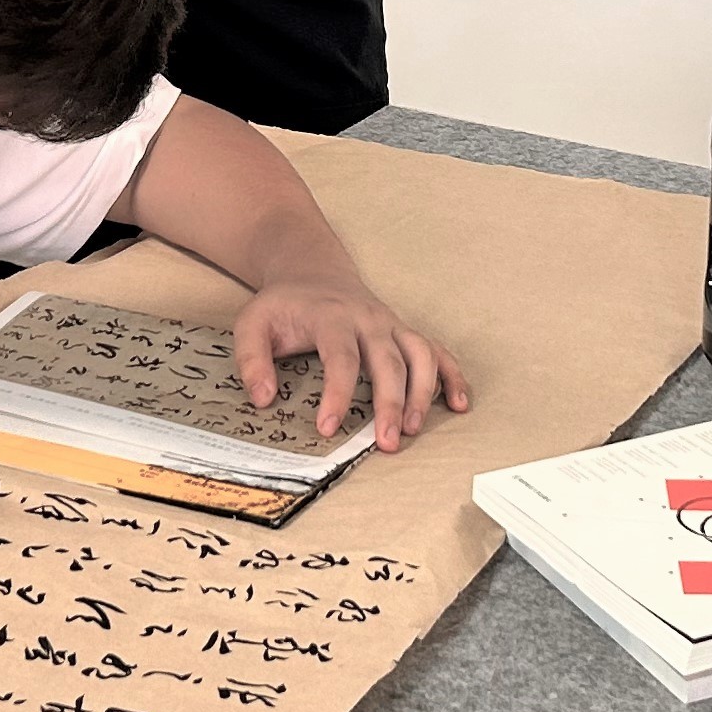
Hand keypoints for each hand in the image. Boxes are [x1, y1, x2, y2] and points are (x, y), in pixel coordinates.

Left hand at [231, 283, 471, 452]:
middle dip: (390, 403)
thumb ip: (252, 360)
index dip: (336, 394)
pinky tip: (459, 404)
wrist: (312, 269)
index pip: (341, 357)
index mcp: (331, 317)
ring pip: (421, 355)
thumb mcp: (252, 323)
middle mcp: (368, 319)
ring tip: (413, 429)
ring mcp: (391, 324)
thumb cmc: (284, 304)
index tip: (327, 428)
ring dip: (423, 393)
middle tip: (386, 443)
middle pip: (389, 361)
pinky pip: (436, 351)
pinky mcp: (404, 331)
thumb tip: (263, 399)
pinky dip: (452, 376)